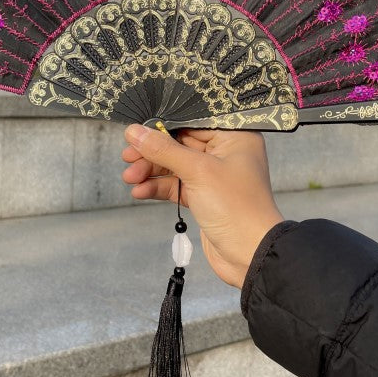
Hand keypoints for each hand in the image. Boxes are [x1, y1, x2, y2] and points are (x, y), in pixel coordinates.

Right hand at [122, 126, 283, 288]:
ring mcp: (214, 176)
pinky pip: (176, 186)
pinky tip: (140, 191)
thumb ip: (164, 150)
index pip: (193, 122)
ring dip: (151, 171)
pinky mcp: (205, 197)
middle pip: (180, 144)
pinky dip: (158, 188)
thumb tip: (135, 132)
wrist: (249, 254)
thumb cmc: (238, 207)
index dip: (164, 126)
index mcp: (235, 137)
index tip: (138, 130)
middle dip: (152, 152)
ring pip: (175, 166)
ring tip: (130, 177)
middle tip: (128, 156)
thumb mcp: (197, 171)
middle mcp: (226, 153)